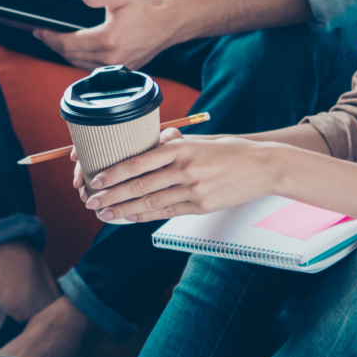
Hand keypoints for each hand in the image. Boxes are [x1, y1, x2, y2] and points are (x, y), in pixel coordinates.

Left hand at [34, 0, 177, 70]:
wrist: (168, 22)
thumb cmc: (144, 7)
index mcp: (108, 39)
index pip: (69, 43)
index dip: (51, 38)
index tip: (39, 31)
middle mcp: (111, 57)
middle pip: (71, 55)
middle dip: (54, 45)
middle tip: (43, 35)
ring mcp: (117, 67)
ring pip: (80, 64)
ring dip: (66, 54)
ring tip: (55, 41)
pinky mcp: (123, 70)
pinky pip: (93, 67)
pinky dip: (80, 60)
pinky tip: (75, 50)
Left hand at [76, 131, 276, 222]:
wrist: (264, 166)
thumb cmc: (230, 150)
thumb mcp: (200, 140)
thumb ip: (174, 144)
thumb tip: (150, 144)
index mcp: (181, 148)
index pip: (139, 162)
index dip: (115, 173)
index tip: (96, 179)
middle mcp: (185, 169)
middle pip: (139, 185)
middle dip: (111, 195)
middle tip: (91, 201)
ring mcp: (194, 190)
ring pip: (150, 202)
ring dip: (123, 209)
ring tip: (104, 213)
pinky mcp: (201, 206)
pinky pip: (167, 212)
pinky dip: (146, 216)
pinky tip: (130, 217)